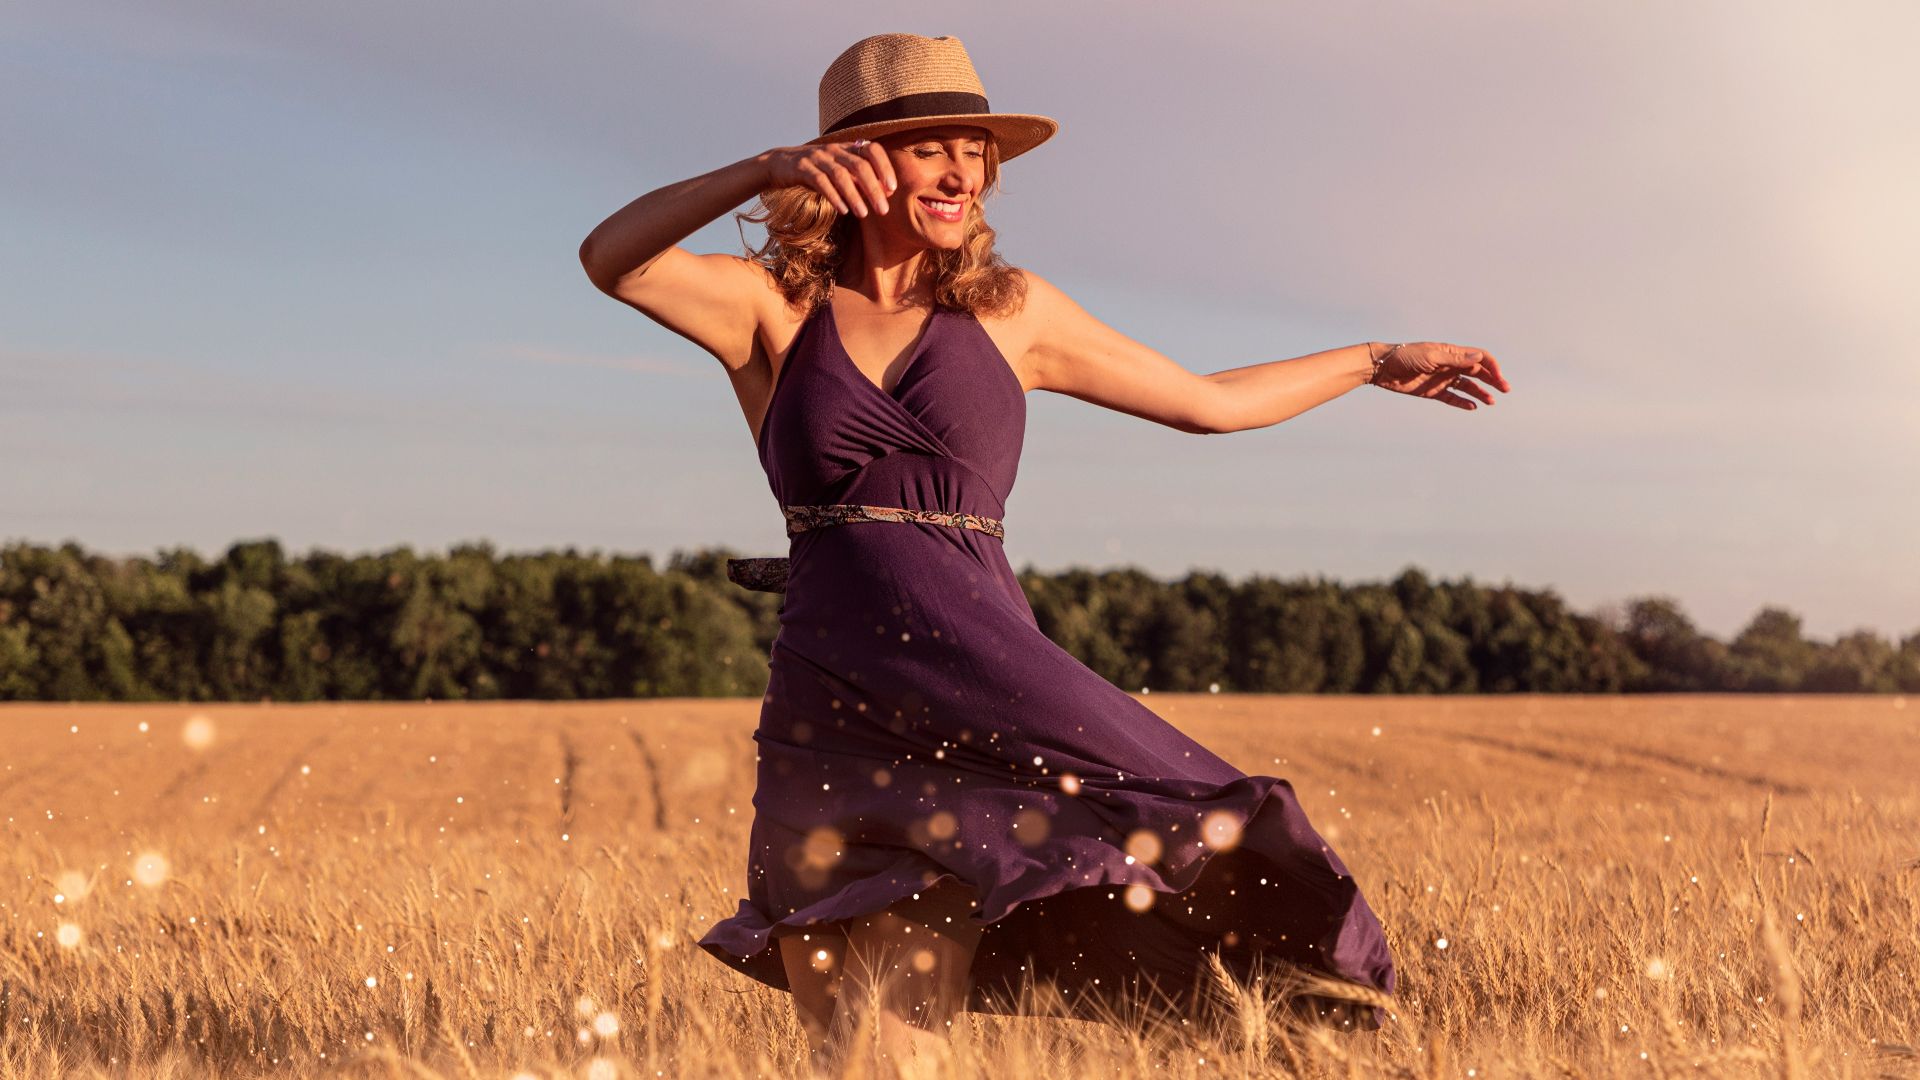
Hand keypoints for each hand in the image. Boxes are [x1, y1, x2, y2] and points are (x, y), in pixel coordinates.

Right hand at [763, 140, 897, 218]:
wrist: (778, 164)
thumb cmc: (815, 171)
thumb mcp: (839, 172)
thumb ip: (860, 180)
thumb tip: (885, 193)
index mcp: (846, 148)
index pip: (872, 150)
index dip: (884, 167)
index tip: (892, 189)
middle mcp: (834, 149)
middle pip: (859, 165)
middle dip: (873, 189)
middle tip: (883, 210)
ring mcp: (817, 157)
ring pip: (840, 174)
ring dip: (854, 195)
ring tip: (863, 214)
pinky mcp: (802, 167)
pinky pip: (820, 181)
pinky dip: (833, 196)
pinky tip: (842, 210)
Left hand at [1370, 342, 1509, 409]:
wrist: (1382, 368)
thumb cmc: (1405, 356)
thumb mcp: (1431, 356)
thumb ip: (1455, 359)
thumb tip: (1479, 357)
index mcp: (1452, 353)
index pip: (1479, 357)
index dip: (1492, 366)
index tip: (1499, 378)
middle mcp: (1450, 365)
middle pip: (1477, 372)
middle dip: (1493, 380)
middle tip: (1505, 390)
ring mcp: (1442, 379)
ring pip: (1467, 386)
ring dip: (1480, 393)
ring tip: (1491, 402)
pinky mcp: (1432, 391)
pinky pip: (1452, 398)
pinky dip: (1463, 402)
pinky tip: (1472, 407)